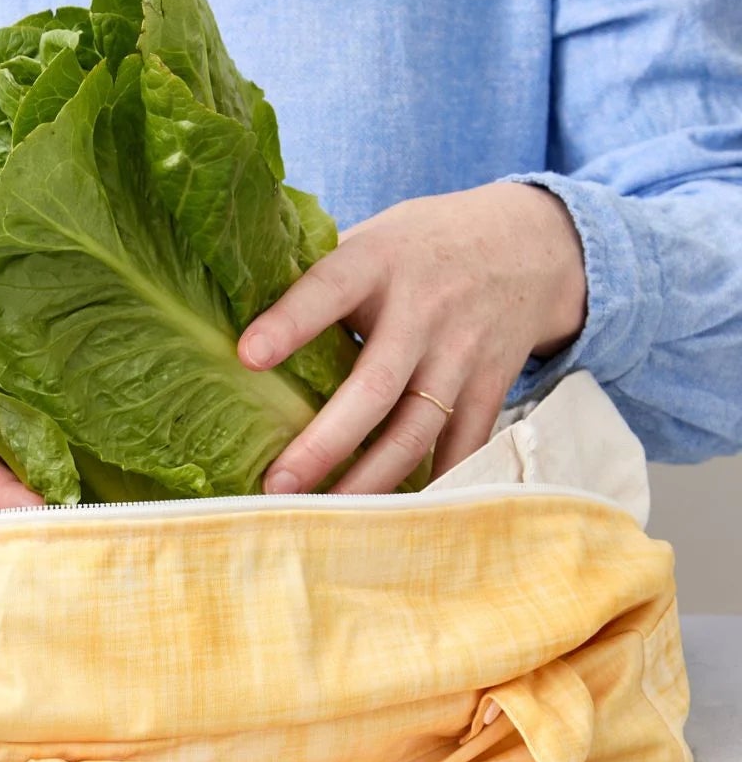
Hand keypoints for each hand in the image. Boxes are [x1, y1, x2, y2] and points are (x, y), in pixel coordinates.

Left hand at [238, 182, 587, 492]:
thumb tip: (229, 312)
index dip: (290, 322)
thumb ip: (316, 274)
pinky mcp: (493, 387)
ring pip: (415, 432)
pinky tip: (388, 523)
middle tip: (275, 486)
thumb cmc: (421, 247)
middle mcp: (425, 311)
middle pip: (375, 388)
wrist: (533, 244)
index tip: (247, 355)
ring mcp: (462, 354)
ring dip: (367, 482)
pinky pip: (461, 448)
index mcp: (380, 262)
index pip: (329, 289)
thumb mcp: (373, 239)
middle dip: (324, 443)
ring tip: (320, 518)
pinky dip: (429, 488)